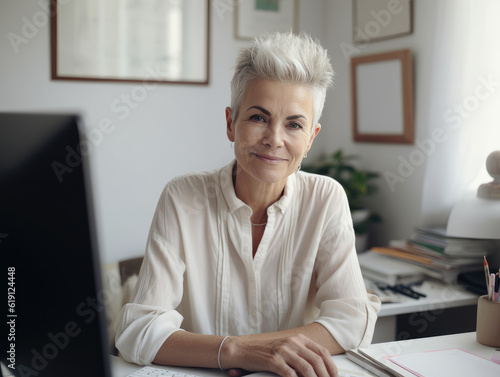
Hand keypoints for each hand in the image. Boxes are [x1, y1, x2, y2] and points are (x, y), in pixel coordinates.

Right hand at [222, 334, 337, 376]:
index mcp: (298, 338)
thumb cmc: (264, 351)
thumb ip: (301, 355)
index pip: (322, 352)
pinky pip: (290, 374)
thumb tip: (318, 369)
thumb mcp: (286, 348)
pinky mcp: (273, 360)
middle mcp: (292, 342)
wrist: (243, 349)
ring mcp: (283, 350)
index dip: (331, 367)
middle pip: (317, 360)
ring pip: (306, 368)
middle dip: (326, 376)